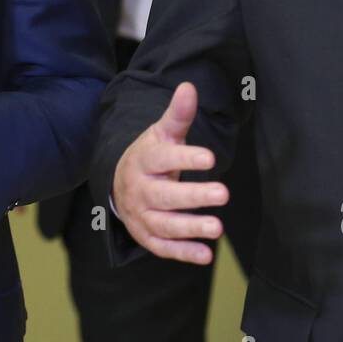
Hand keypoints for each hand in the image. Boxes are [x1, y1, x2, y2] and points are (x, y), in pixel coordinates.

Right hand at [112, 81, 225, 263]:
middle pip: (165, 195)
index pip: (163, 159)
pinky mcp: (147, 237)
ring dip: (190, 228)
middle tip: (223, 193)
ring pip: (164, 224)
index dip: (185, 159)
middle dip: (193, 196)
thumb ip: (178, 115)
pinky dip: (184, 252)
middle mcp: (140, 190)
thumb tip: (189, 87)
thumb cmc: (151, 156)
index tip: (210, 158)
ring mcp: (142, 215)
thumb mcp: (162, 133)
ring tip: (217, 228)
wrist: (120, 184)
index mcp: (144, 161)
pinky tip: (206, 254)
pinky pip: (164, 247)